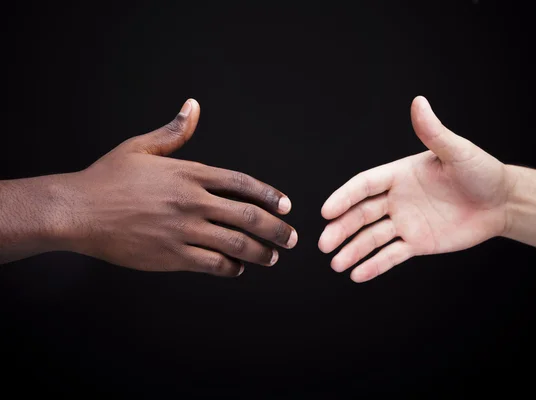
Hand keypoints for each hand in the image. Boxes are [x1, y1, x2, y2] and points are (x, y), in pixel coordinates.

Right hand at [57, 99, 297, 276]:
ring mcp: (183, 230)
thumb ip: (174, 131)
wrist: (77, 211)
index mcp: (189, 173)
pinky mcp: (171, 256)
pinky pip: (212, 265)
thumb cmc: (107, 178)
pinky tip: (237, 268)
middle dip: (276, 230)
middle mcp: (192, 202)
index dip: (269, 195)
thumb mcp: (141, 147)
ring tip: (272, 257)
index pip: (242, 184)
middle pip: (248, 217)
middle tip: (290, 238)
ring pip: (236, 244)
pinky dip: (230, 268)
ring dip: (260, 253)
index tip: (286, 206)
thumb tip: (193, 106)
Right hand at [318, 96, 512, 282]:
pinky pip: (390, 255)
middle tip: (324, 244)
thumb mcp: (457, 152)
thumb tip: (418, 102)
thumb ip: (433, 132)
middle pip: (360, 214)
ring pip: (371, 238)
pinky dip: (374, 266)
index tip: (327, 211)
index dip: (344, 197)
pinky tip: (357, 275)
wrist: (502, 202)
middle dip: (341, 228)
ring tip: (336, 263)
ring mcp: (404, 222)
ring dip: (353, 250)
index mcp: (399, 175)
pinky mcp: (416, 243)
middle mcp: (396, 199)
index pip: (363, 186)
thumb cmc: (481, 171)